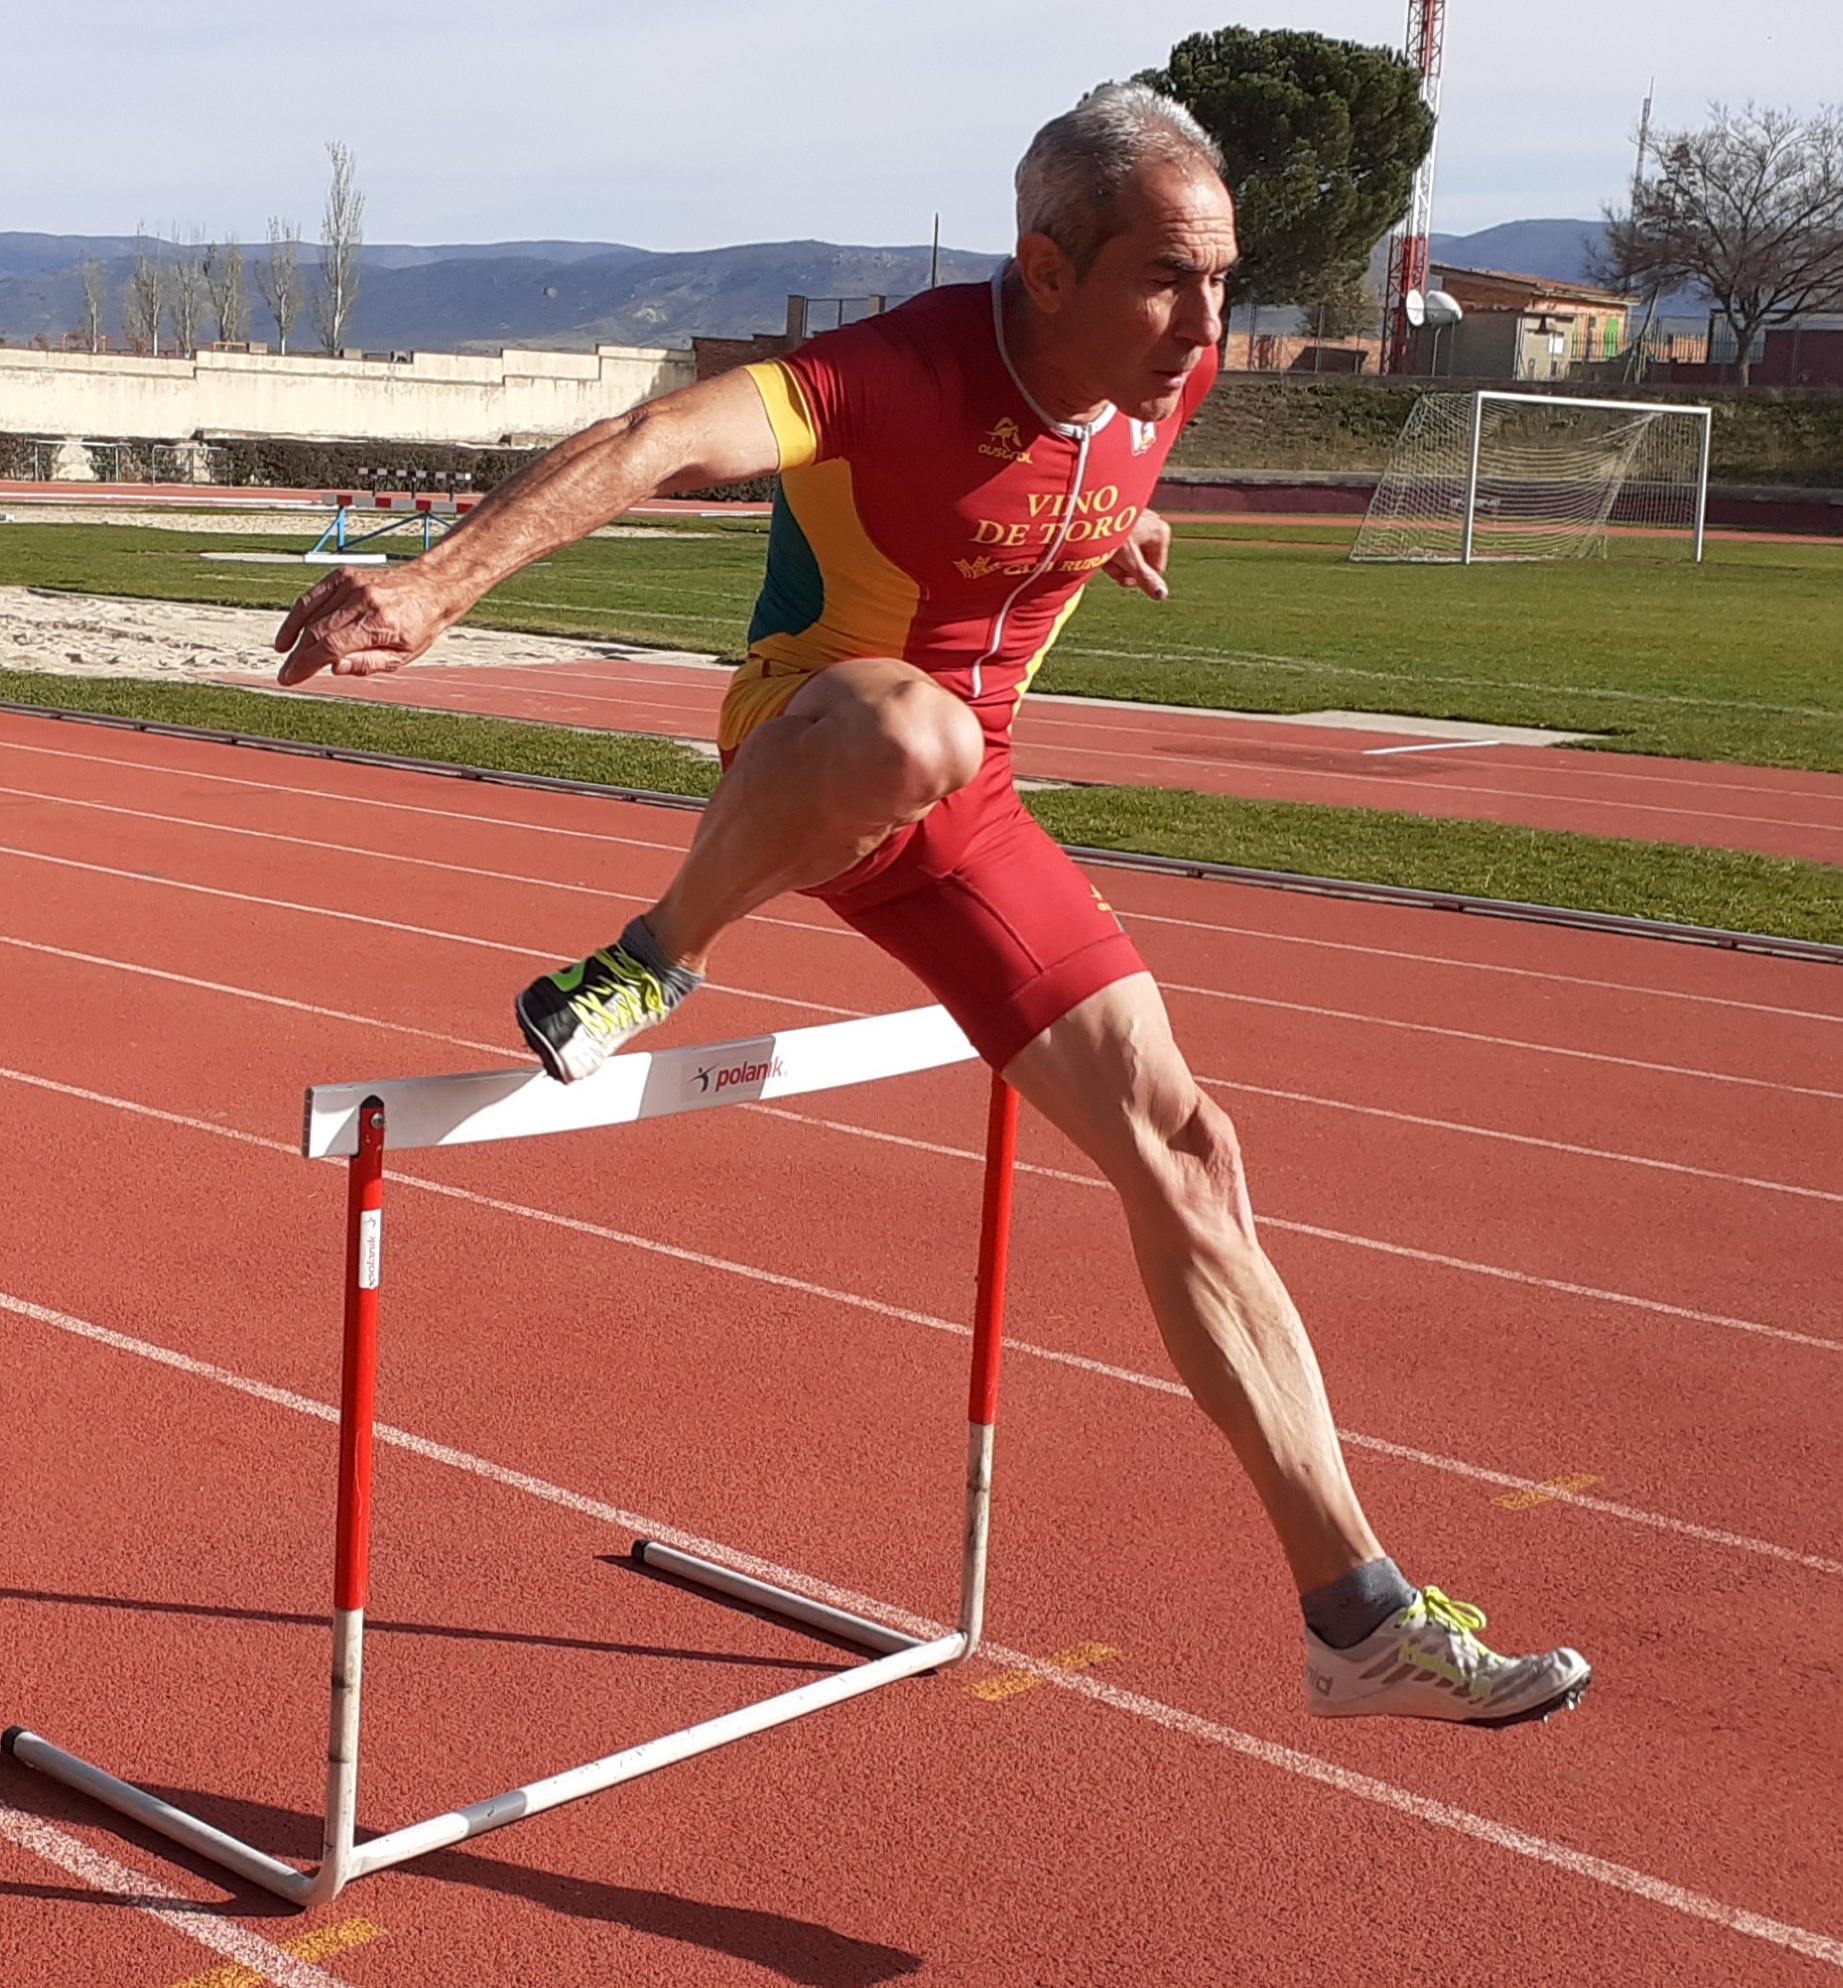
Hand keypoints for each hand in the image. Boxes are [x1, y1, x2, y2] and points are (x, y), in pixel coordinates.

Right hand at [272, 566, 452, 684]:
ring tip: (286, 657)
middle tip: (285, 674)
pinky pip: (313, 596)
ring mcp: (352, 584)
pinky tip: (289, 633)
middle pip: (317, 631)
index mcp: (379, 623)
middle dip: (297, 656)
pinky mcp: (344, 575)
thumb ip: (368, 664)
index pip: (331, 646)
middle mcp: (363, 600)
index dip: (306, 664)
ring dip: (294, 638)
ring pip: (311, 613)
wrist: (431, 588)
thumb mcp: (403, 657)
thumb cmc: (419, 626)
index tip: (290, 677)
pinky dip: (298, 615)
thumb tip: (334, 668)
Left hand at [1103, 509, 1171, 601]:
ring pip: (1128, 552)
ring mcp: (1139, 519)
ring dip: (1113, 559)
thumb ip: (1146, 579)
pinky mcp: (1124, 518)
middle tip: (1107, 562)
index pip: (1155, 569)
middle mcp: (1154, 523)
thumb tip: (1162, 595)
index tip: (1120, 579)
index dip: (1137, 579)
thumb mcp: (1129, 561)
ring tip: (1101, 551)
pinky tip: (1099, 544)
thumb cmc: (1110, 534)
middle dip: (1122, 567)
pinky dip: (1109, 547)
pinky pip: (1120, 541)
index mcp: (1161, 532)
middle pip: (1141, 561)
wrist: (1086, 511)